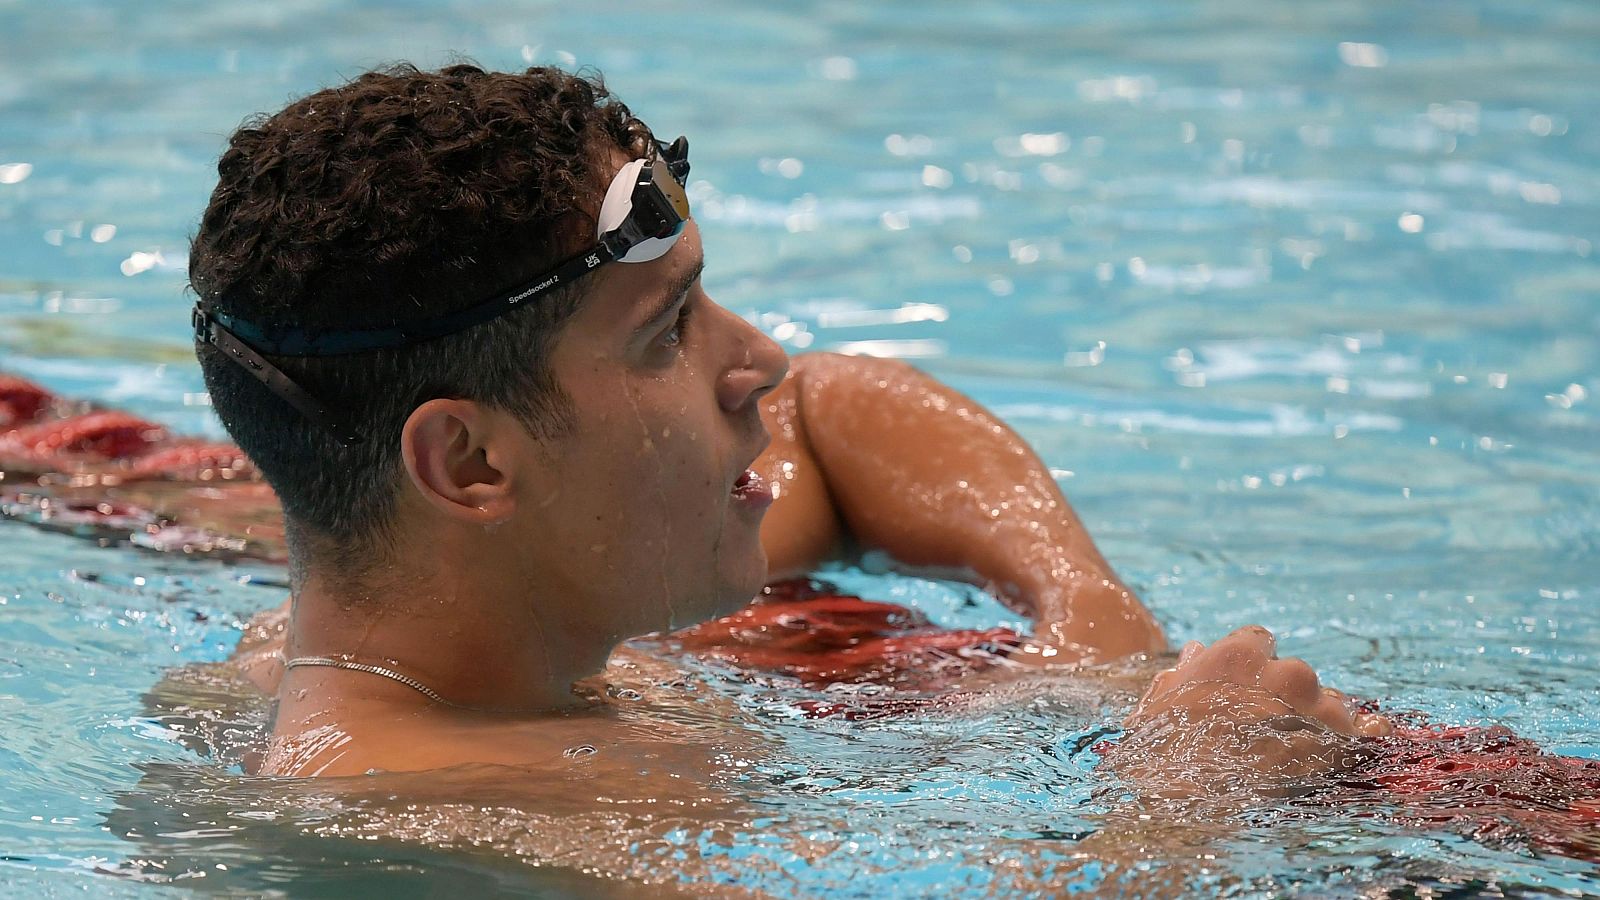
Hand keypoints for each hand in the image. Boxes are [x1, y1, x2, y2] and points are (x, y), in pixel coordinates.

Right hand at [1127, 625, 1390, 737]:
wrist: (1192, 799)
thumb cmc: (1166, 748)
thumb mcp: (1161, 701)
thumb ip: (1183, 672)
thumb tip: (1196, 653)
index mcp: (1240, 654)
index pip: (1260, 641)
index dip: (1252, 665)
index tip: (1245, 685)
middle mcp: (1285, 672)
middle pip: (1295, 673)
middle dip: (1284, 693)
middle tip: (1265, 725)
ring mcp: (1316, 707)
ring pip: (1329, 701)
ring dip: (1317, 717)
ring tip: (1298, 746)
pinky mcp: (1340, 744)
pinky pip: (1370, 728)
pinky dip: (1369, 732)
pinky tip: (1369, 734)